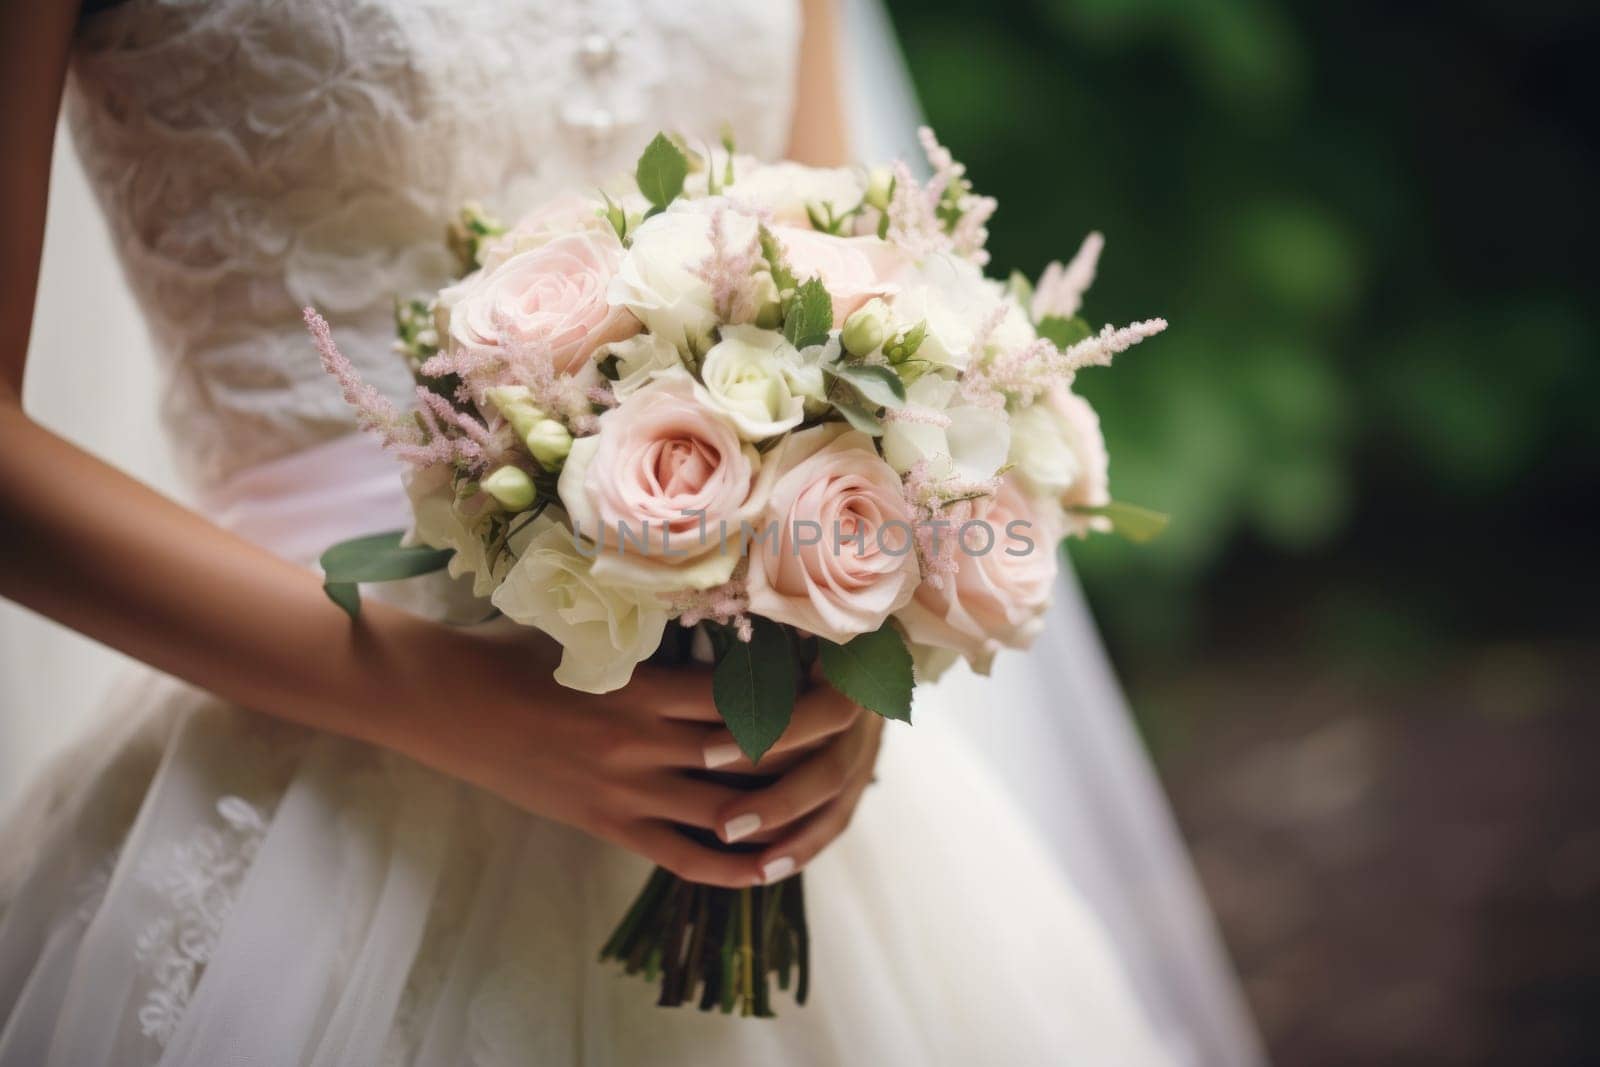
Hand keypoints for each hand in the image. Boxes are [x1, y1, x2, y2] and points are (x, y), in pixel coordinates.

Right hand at [404, 625, 882, 888]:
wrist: (449, 704)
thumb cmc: (519, 650)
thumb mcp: (592, 632)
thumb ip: (657, 633)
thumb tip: (724, 607)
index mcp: (641, 685)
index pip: (742, 690)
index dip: (798, 683)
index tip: (840, 668)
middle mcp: (641, 743)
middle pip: (748, 750)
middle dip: (811, 739)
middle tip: (858, 722)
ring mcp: (627, 792)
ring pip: (728, 811)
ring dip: (784, 808)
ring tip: (833, 792)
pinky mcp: (610, 827)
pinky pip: (684, 859)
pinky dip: (733, 868)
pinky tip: (771, 865)